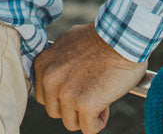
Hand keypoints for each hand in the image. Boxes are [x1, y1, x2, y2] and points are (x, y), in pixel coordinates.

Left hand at [32, 23, 147, 133]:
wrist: (120, 37)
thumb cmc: (100, 37)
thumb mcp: (68, 42)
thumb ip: (57, 60)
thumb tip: (57, 73)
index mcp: (43, 64)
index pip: (43, 95)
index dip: (61, 95)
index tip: (76, 87)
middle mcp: (49, 78)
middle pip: (54, 111)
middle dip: (72, 107)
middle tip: (89, 92)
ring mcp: (65, 93)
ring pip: (71, 122)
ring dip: (85, 115)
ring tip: (99, 95)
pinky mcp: (84, 104)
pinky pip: (89, 129)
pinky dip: (99, 121)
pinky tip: (106, 103)